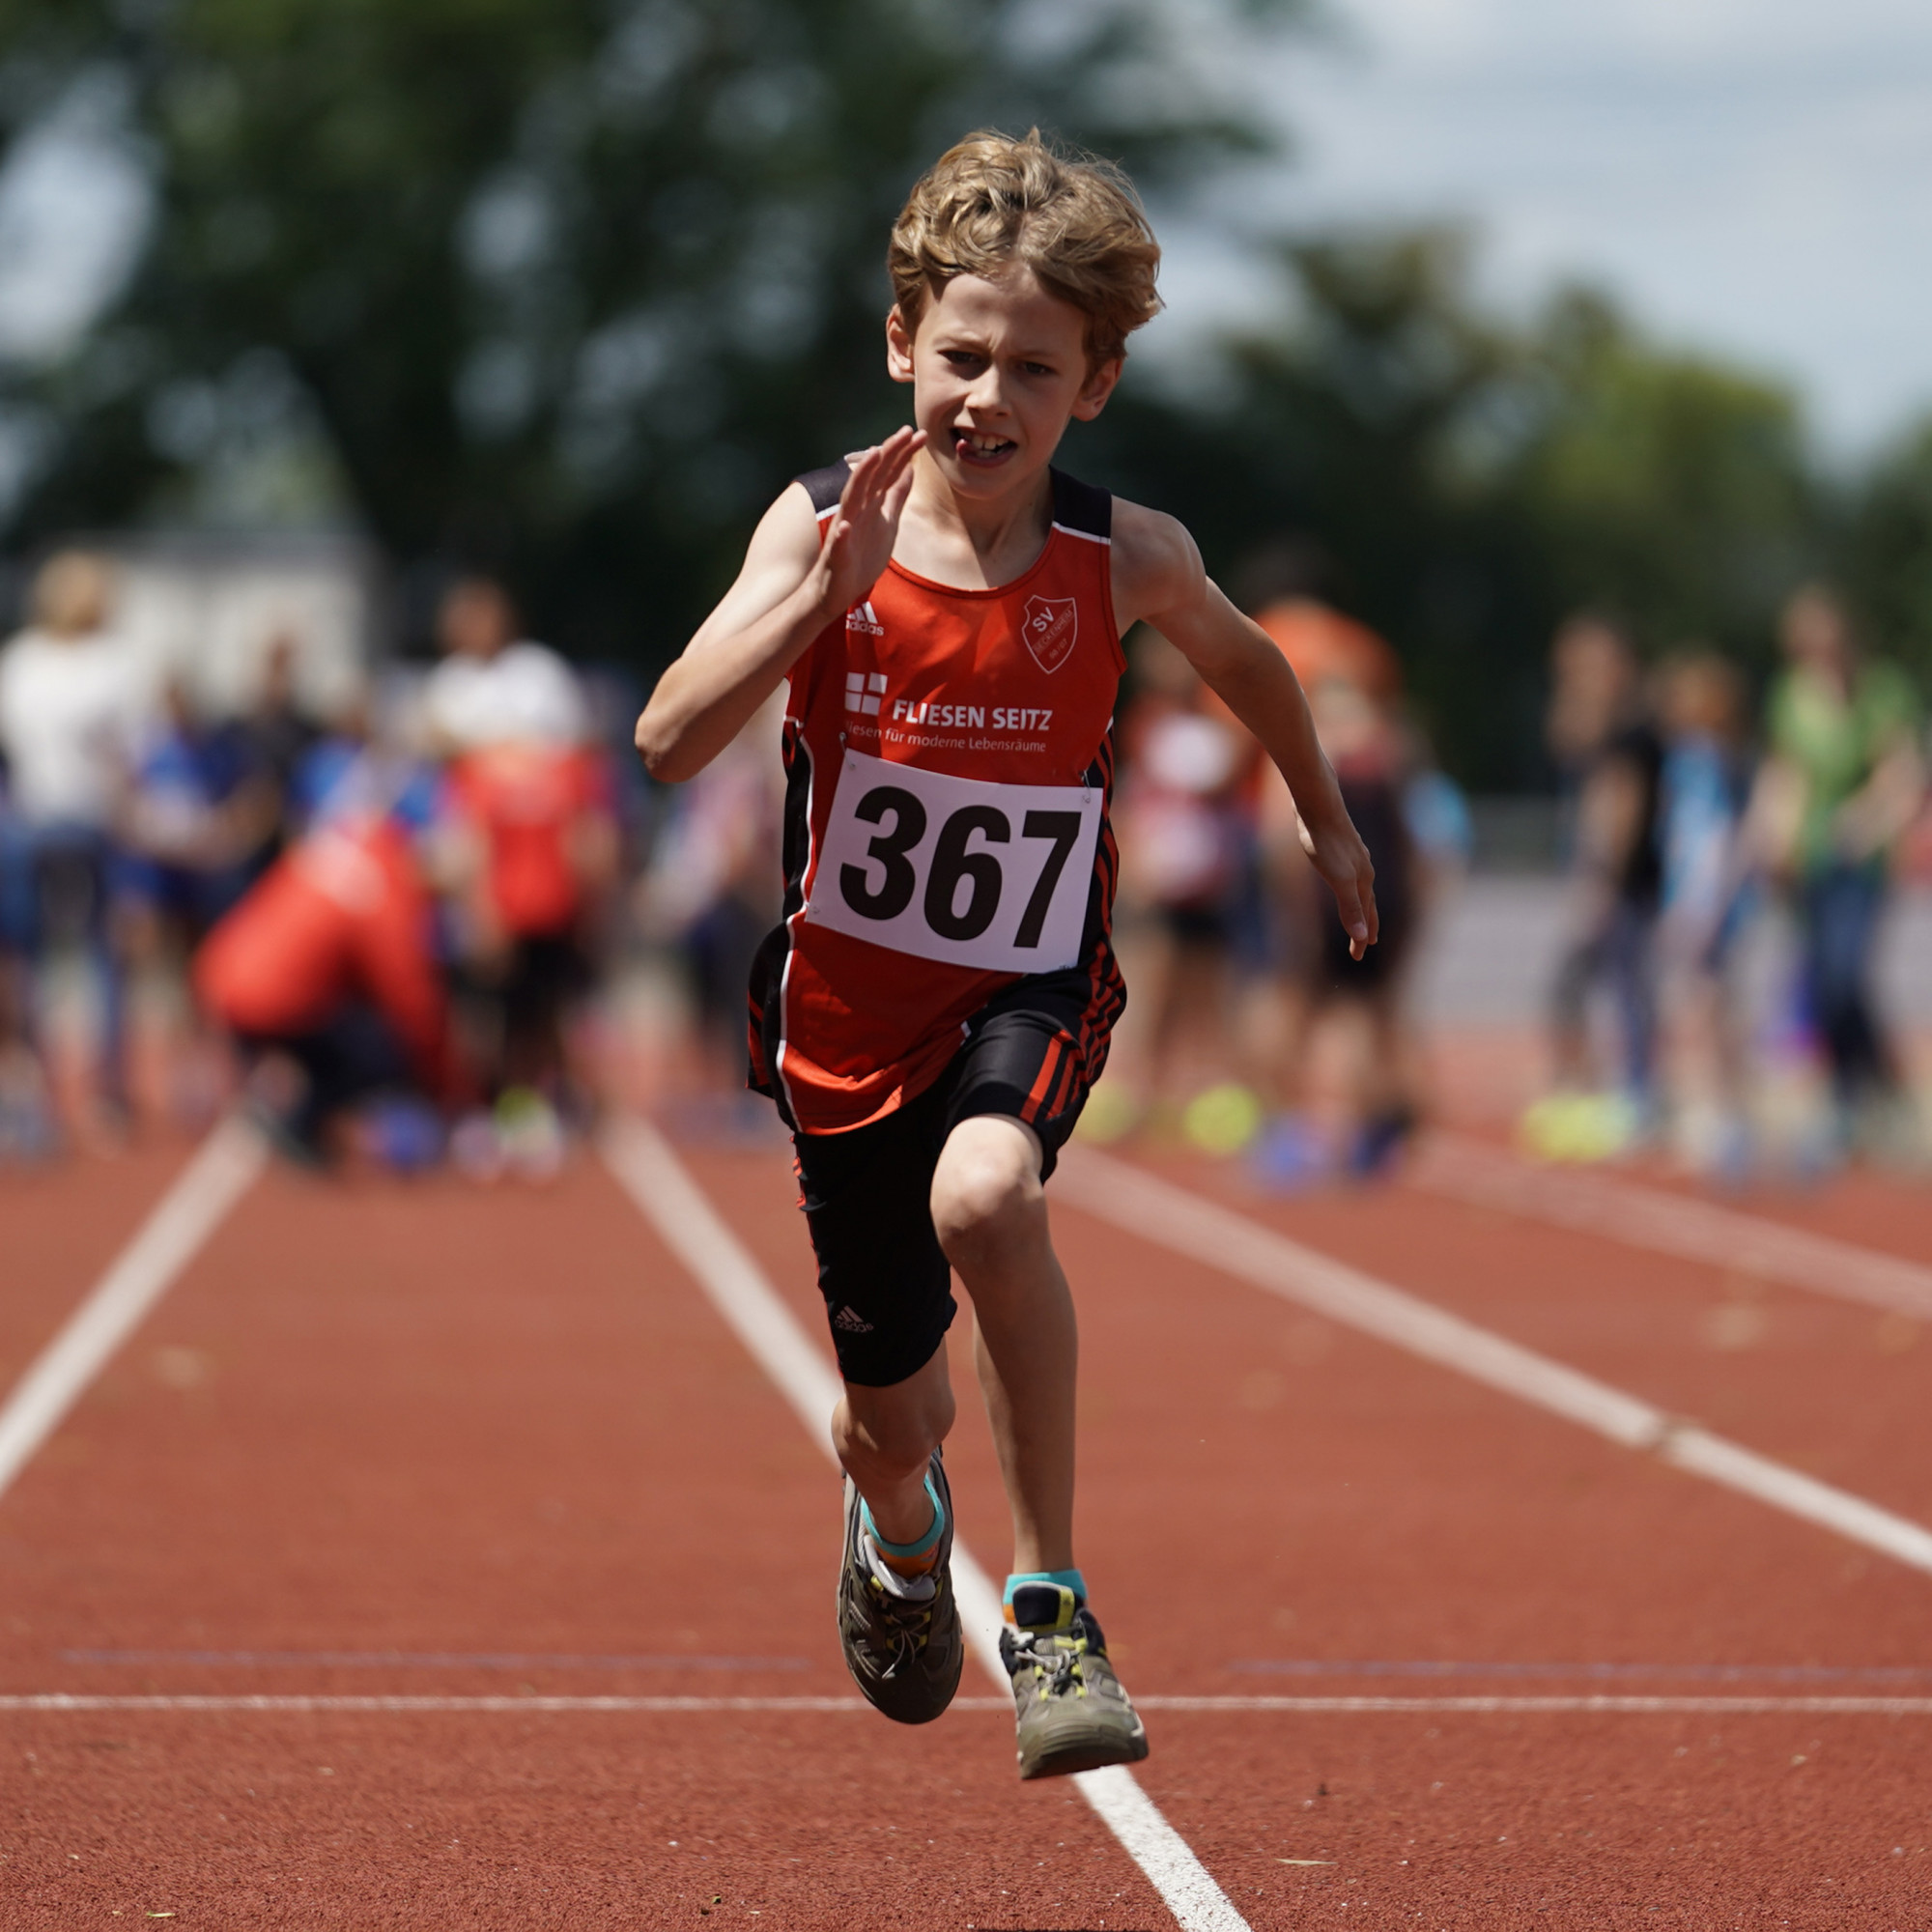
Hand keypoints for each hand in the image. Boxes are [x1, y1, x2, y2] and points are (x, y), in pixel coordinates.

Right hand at [814, 426, 925, 615]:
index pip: (888, 473)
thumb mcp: (888, 523)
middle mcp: (857, 511)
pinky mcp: (837, 556)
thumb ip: (896, 497)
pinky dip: (841, 535)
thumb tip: (909, 469)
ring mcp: (845, 531)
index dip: (903, 454)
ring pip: (852, 499)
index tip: (920, 434)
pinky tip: (844, 527)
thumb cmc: (861, 556)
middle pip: (872, 477)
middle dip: (888, 453)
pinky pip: (837, 544)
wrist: (838, 589)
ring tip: (873, 456)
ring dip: (861, 478)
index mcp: (872, 504)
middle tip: (906, 431)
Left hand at [1298, 809, 1378, 959]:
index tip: (1357, 957)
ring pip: (1361, 888)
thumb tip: (1361, 937)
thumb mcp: (1337, 879)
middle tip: (1365, 945)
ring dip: (1361, 906)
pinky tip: (1346, 878)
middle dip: (1365, 926)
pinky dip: (1351, 886)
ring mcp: (1354, 857)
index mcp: (1363, 881)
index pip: (1365, 918)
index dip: (1361, 938)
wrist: (1319, 804)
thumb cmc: (1325, 842)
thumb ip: (1349, 907)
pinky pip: (1351, 873)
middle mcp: (1364, 869)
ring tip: (1361, 915)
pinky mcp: (1342, 845)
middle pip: (1367, 904)